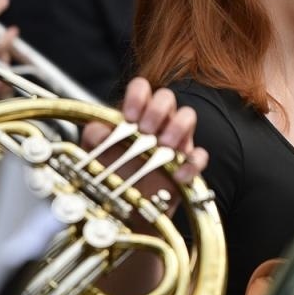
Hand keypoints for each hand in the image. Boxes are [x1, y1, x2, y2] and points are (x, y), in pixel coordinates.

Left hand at [82, 78, 208, 183]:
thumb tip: (99, 130)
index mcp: (136, 113)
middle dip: (156, 110)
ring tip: (163, 145)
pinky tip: (177, 175)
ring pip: (188, 116)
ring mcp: (175, 141)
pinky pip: (199, 156)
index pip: (141, 88)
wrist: (125, 206)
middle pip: (166, 97)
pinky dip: (192, 164)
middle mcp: (158, 122)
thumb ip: (94, 137)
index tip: (130, 116)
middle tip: (145, 130)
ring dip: (177, 127)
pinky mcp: (187, 164)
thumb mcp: (94, 153)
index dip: (138, 96)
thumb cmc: (112, 173)